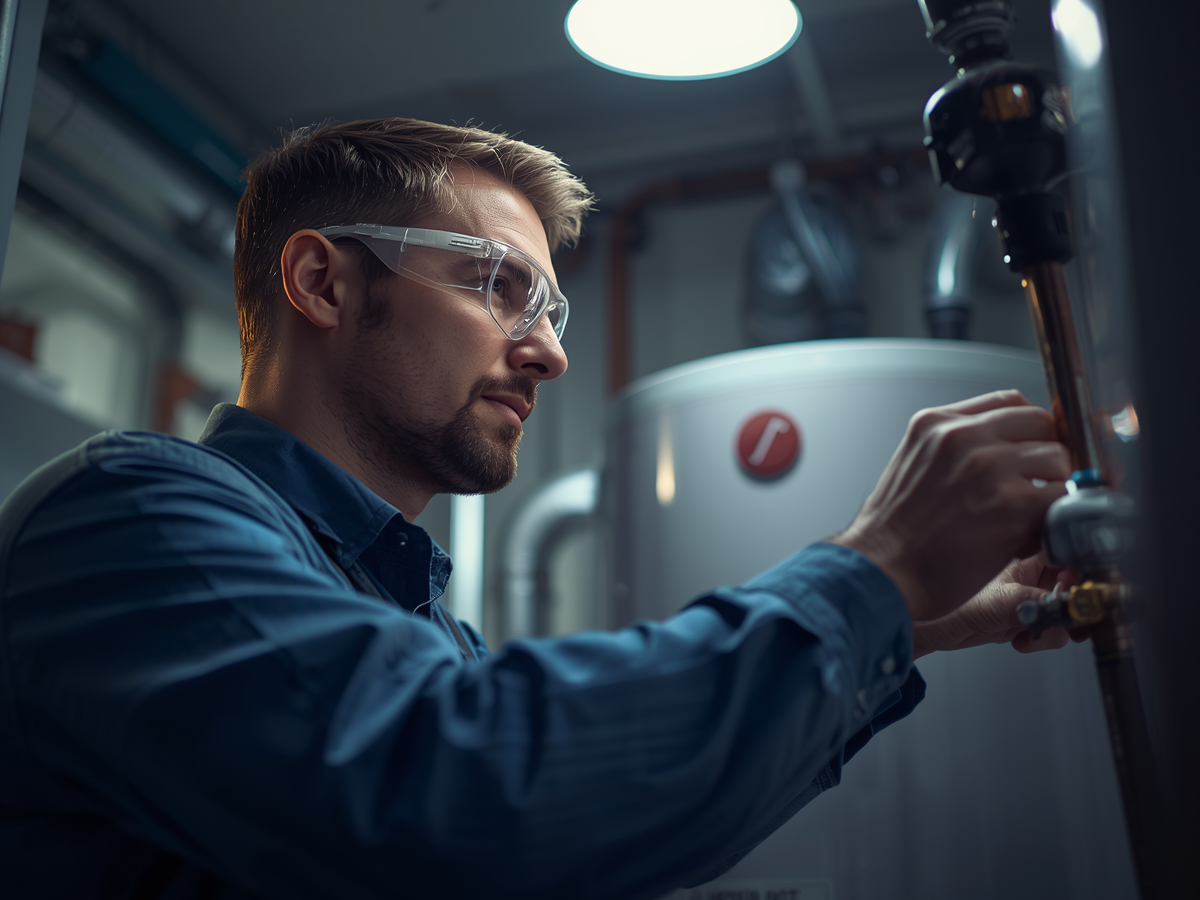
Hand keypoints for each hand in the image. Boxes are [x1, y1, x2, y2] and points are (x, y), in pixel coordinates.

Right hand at [832, 390, 1070, 622]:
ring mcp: (987, 466)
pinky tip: (1024, 536)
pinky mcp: (1010, 503)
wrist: (881, 572)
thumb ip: (956, 447)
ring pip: (1057, 458)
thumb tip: (1005, 449)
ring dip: (1050, 488)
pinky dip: (1051, 518)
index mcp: (935, 423)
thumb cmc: (894, 533)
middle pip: (1039, 422)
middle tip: (1033, 486)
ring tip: (1023, 516)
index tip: (1031, 449)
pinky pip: (1060, 497)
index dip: (1028, 429)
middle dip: (1043, 455)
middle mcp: (961, 436)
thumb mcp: (914, 465)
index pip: (1009, 401)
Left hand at [912, 555, 1085, 657]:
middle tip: (1064, 613)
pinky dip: (1044, 635)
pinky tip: (1022, 640)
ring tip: (1036, 631)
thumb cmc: (932, 598)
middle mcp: (1022, 561)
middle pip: (1073, 575)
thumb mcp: (994, 603)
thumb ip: (1036, 604)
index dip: (1081, 564)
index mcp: (1016, 540)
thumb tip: (1073, 606)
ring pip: (1065, 603)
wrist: (912, 627)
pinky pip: (1050, 623)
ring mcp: (1022, 587)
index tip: (1083, 585)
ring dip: (1058, 622)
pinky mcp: (1019, 611)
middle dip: (1074, 599)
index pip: (1065, 542)